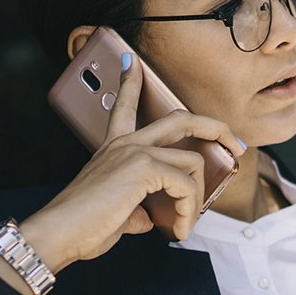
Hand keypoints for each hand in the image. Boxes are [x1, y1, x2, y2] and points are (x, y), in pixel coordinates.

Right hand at [17, 55, 247, 273]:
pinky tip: (178, 230)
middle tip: (235, 145)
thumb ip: (141, 207)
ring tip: (185, 223)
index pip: (124, 106)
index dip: (130, 82)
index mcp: (114, 148)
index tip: (132, 62)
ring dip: (198, 197)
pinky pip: (187, 185)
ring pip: (193, 160)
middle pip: (181, 119)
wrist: (60, 232)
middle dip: (216, 128)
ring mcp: (135, 151)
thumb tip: (156, 218)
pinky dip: (189, 211)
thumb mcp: (120, 211)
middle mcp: (125, 143)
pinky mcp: (143, 167)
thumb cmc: (85, 226)